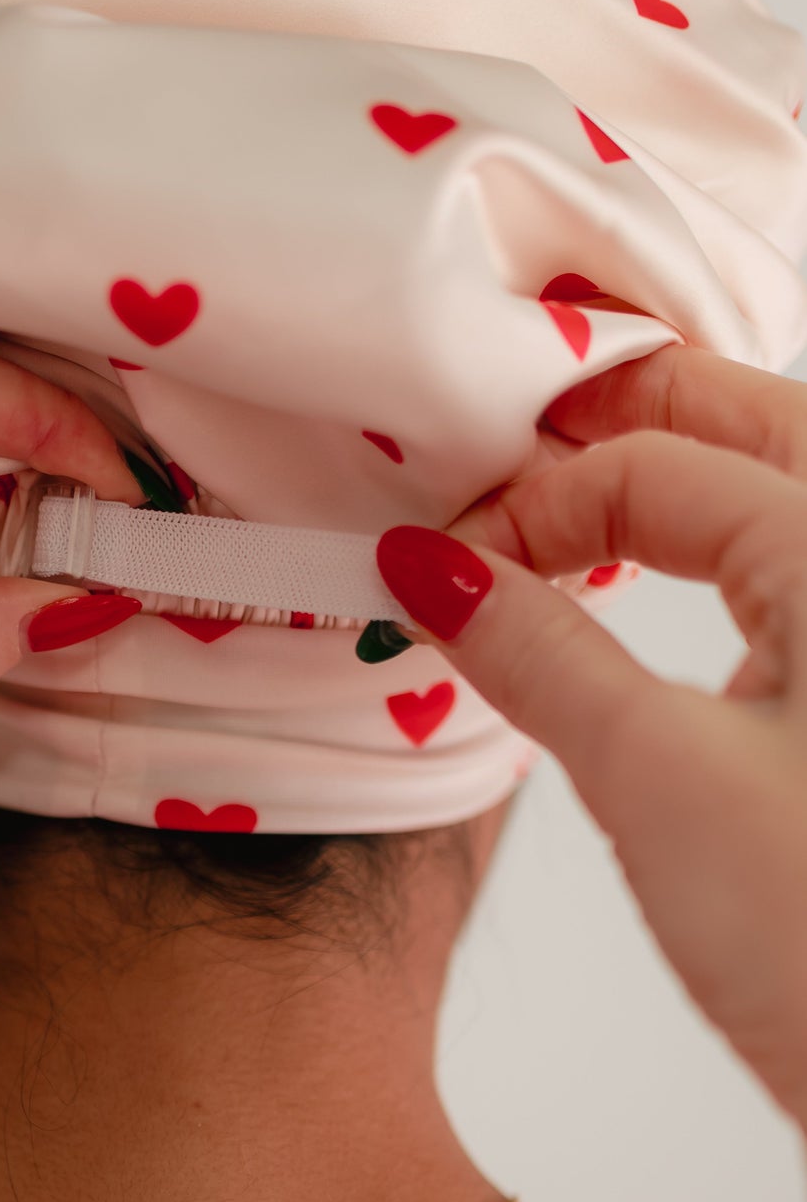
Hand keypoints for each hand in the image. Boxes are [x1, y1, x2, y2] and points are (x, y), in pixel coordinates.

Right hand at [376, 347, 806, 1132]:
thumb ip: (537, 653)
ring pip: (784, 498)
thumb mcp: (655, 778)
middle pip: (748, 424)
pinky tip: (675, 621)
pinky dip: (727, 573)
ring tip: (571, 517)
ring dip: (680, 490)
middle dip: (620, 431)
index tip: (431, 570)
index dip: (526, 502)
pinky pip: (801, 589)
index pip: (656, 463)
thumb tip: (431, 571)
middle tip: (503, 473)